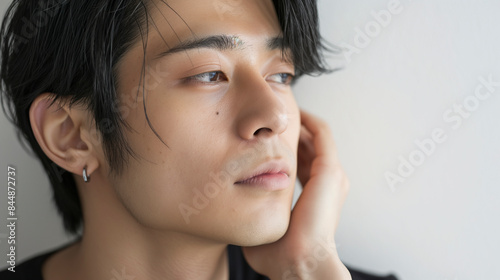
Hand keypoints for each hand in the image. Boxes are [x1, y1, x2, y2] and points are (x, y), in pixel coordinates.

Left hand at [242, 109, 350, 279]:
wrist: (297, 262)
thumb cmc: (278, 253)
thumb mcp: (263, 224)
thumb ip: (254, 208)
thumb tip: (234, 202)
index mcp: (315, 196)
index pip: (301, 163)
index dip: (283, 149)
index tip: (262, 138)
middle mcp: (327, 183)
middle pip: (309, 146)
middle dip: (288, 131)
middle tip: (267, 118)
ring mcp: (332, 175)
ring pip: (315, 135)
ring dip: (297, 121)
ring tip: (276, 108)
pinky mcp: (330, 169)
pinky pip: (321, 132)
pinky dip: (306, 119)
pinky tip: (288, 111)